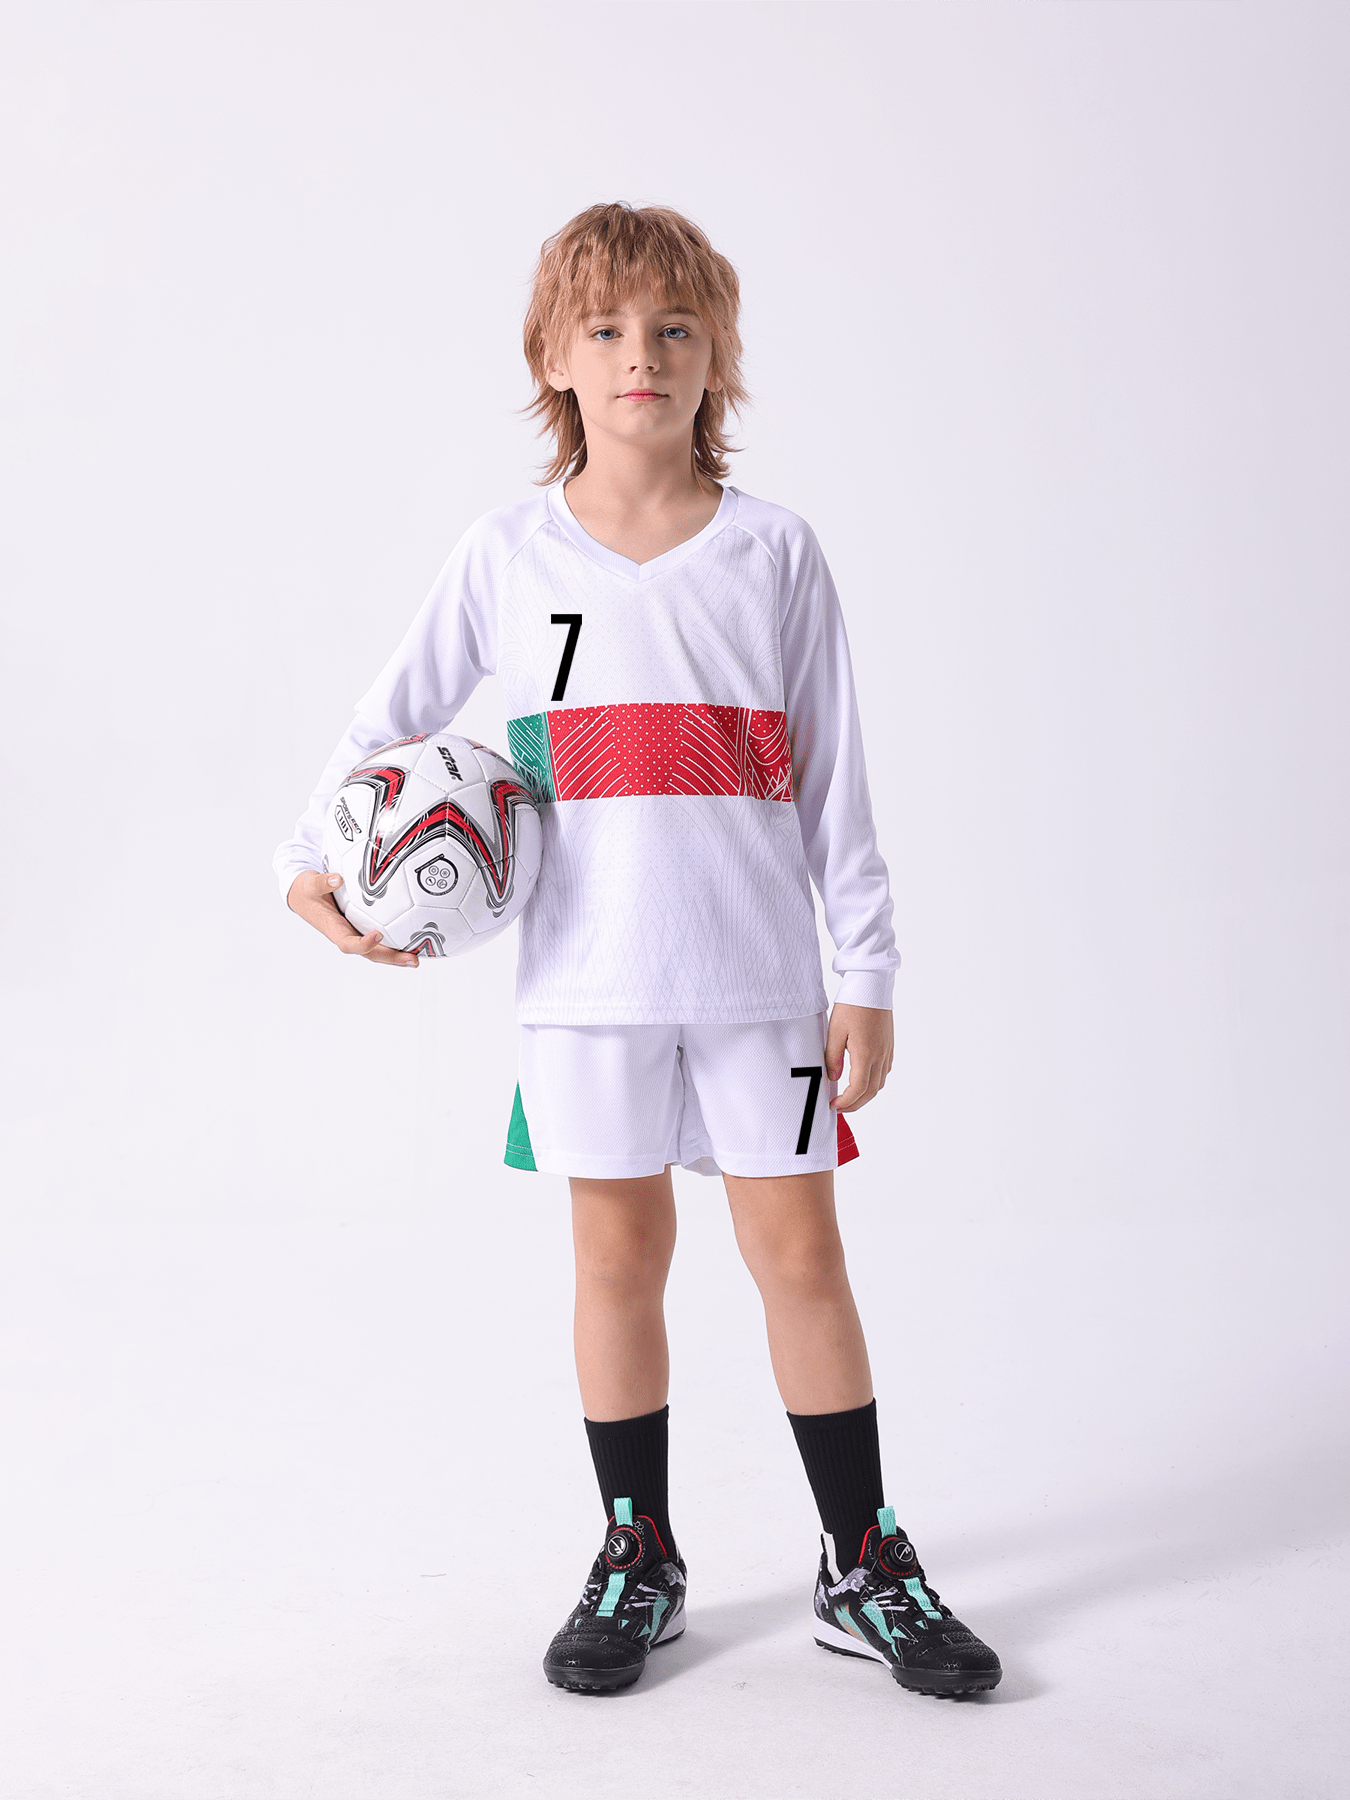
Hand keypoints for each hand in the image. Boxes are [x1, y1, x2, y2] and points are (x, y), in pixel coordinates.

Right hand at [286, 871, 419, 967]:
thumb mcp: (309, 884)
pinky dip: (398, 938)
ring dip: (398, 954)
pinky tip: (417, 936)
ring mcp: (357, 932)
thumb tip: (337, 878)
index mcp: (334, 929)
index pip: (349, 943)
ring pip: (379, 949)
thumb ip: (322, 882)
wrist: (303, 894)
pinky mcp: (363, 926)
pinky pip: (383, 935)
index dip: (363, 943)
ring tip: (420, 956)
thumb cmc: (306, 889)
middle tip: (413, 960)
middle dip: (391, 958)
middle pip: (371, 953)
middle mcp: (348, 935)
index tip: (378, 934)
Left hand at [825, 1002, 892, 1111]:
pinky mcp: (889, 1046)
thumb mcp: (834, 1031)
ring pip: (879, 1084)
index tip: (833, 1104)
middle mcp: (880, 1056)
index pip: (858, 1089)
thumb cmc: (853, 1005)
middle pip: (871, 1092)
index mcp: (866, 1054)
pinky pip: (884, 1072)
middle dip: (855, 1104)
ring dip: (865, 1095)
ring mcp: (887, 1052)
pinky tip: (862, 1079)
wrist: (872, 986)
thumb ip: (832, 1057)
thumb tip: (833, 1078)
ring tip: (849, 1097)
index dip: (845, 1102)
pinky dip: (874, 1083)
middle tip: (840, 1107)